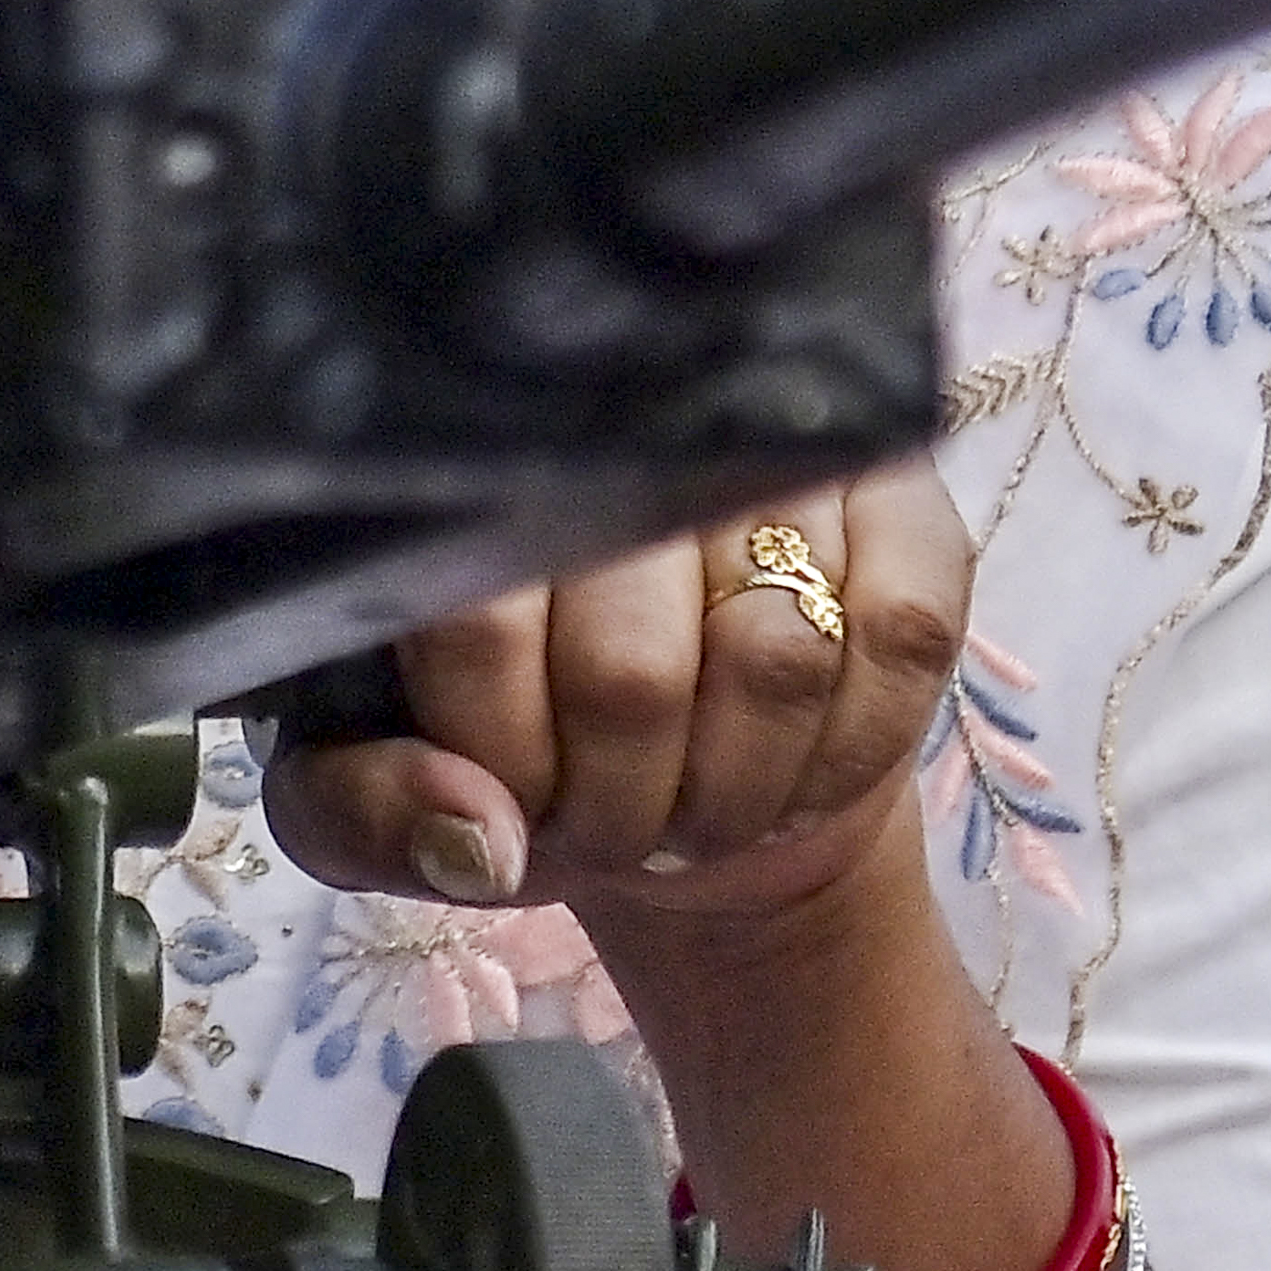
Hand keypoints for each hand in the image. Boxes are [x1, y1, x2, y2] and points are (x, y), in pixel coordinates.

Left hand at [269, 457, 972, 924]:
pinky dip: (852, 750)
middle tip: (617, 834)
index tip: (521, 812)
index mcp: (458, 485)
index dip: (508, 761)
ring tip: (697, 812)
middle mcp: (613, 433)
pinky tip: (799, 775)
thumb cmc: (509, 748)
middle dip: (624, 805)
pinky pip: (903, 637)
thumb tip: (476, 837)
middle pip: (631, 668)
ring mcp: (771, 457)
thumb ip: (367, 813)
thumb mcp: (375, 792)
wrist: (672, 753)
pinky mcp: (899, 501)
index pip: (477, 628)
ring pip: (775, 658)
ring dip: (737, 795)